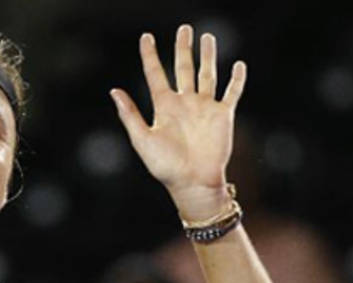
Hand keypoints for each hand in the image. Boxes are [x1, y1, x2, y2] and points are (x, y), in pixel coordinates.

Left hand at [111, 24, 246, 220]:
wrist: (192, 183)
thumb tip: (114, 90)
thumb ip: (130, 114)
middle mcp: (184, 103)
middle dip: (183, 48)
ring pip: (207, 74)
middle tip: (184, 29)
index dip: (150, 55)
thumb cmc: (165, 166)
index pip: (155, 74)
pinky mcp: (222, 115)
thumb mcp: (142, 139)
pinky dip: (236, 79)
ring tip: (207, 37)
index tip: (146, 37)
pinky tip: (238, 64)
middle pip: (183, 68)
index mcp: (164, 107)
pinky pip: (231, 93)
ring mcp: (204, 107)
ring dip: (208, 56)